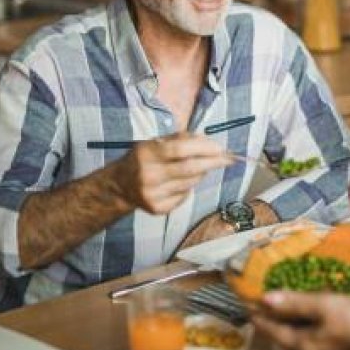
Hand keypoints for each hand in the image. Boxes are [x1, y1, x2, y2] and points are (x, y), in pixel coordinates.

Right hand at [111, 133, 233, 214]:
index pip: (180, 150)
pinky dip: (189, 188)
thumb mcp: (155, 142)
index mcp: (147, 153)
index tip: (221, 148)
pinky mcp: (157, 209)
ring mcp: (152, 194)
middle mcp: (149, 175)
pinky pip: (185, 196)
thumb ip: (181, 139)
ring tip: (196, 168)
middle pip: (190, 169)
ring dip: (200, 174)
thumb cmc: (144, 158)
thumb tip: (209, 142)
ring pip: (190, 183)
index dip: (204, 148)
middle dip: (213, 163)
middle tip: (229, 159)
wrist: (120, 186)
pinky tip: (179, 183)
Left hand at [251, 292, 349, 349]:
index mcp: (302, 344)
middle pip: (283, 334)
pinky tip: (305, 307)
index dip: (260, 318)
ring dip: (286, 318)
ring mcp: (323, 346)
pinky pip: (309, 328)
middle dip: (271, 319)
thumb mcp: (320, 305)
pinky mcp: (335, 340)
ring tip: (279, 303)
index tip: (247, 306)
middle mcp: (309, 349)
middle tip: (259, 303)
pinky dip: (301, 318)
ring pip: (297, 332)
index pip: (274, 330)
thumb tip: (266, 299)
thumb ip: (294, 302)